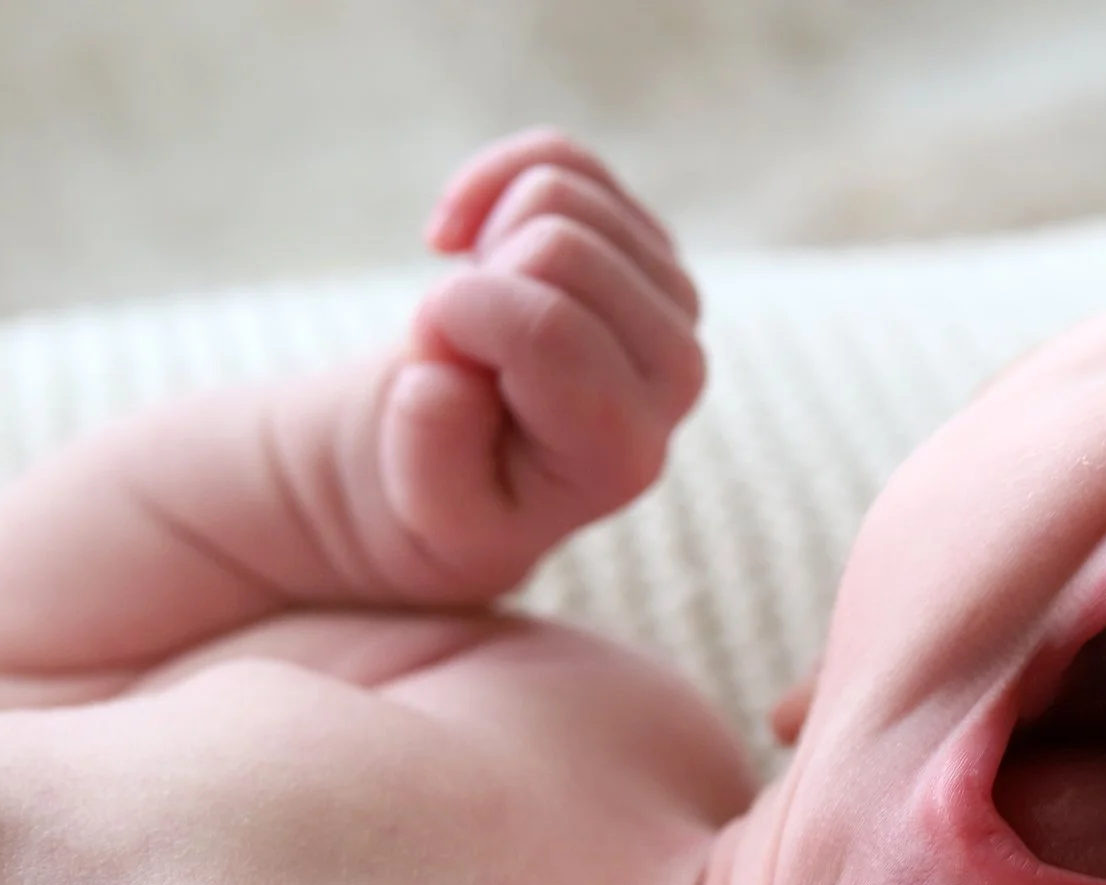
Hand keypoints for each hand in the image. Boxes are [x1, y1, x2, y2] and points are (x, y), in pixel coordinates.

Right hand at [375, 130, 703, 597]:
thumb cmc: (453, 488)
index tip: (431, 360)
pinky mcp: (643, 241)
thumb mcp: (429, 507)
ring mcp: (670, 298)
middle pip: (558, 247)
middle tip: (457, 344)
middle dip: (475, 283)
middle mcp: (675, 371)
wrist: (474, 461)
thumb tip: (444, 371)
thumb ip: (433, 452)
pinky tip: (462, 243)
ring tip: (469, 309)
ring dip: (482, 242)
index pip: (549, 329)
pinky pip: (560, 157)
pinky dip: (489, 181)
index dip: (457, 318)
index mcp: (625, 447)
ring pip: (559, 194)